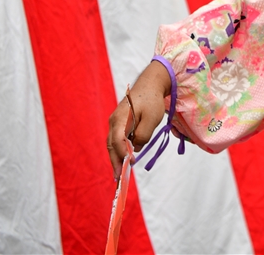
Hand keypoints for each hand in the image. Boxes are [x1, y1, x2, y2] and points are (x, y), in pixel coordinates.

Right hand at [106, 60, 170, 179]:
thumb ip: (143, 134)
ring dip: (116, 157)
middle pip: (111, 145)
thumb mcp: (151, 118)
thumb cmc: (152, 101)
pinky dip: (119, 150)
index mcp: (120, 119)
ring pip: (112, 143)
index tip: (129, 164)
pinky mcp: (119, 123)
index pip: (117, 141)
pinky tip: (123, 159)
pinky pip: (116, 139)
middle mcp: (113, 121)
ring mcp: (115, 122)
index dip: (122, 155)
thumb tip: (134, 148)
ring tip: (119, 173)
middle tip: (118, 178)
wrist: (150, 85)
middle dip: (114, 162)